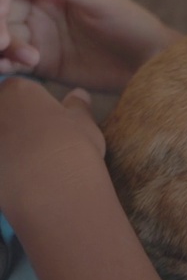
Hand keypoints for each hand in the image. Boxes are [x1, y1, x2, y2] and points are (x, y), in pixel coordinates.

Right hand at [0, 0, 181, 92]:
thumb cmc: (132, 24)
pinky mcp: (38, 63)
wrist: (149, 63)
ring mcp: (35, 37)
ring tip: (22, 60)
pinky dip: (2, 66)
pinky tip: (8, 70)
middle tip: (3, 42)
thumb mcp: (102, 3)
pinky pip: (9, 62)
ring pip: (1, 38)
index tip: (0, 12)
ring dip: (0, 49)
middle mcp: (36, 10)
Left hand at [0, 78, 103, 211]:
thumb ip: (78, 106)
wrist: (53, 190)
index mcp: (17, 91)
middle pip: (1, 111)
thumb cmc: (73, 147)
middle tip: (35, 141)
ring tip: (26, 162)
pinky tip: (16, 179)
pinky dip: (4, 167)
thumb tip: (79, 94)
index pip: (18, 89)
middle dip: (13, 123)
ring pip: (0, 136)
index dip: (33, 105)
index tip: (46, 120)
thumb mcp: (85, 123)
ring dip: (7, 145)